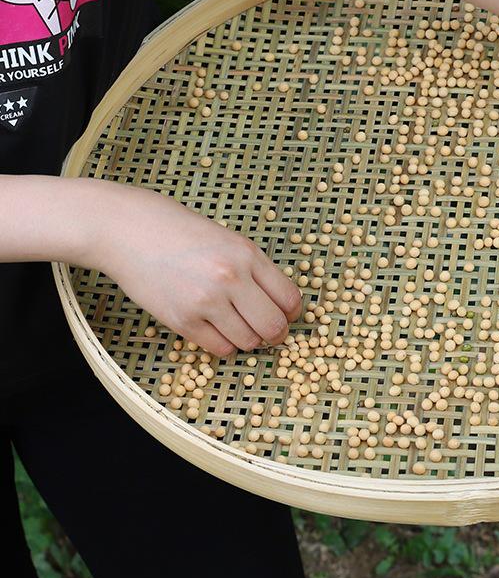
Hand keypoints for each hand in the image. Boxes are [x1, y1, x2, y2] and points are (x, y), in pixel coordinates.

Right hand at [90, 184, 301, 356]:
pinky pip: (219, 348)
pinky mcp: (182, 320)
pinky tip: (215, 329)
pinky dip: (223, 344)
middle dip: (275, 334)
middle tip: (268, 331)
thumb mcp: (228, 240)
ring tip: (235, 325)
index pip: (290, 299)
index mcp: (248, 254)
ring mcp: (206, 301)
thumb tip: (279, 303)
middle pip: (274, 326)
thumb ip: (254, 268)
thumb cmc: (178, 231)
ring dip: (246, 339)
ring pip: (248, 342)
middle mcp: (231, 278)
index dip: (292, 313)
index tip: (285, 316)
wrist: (127, 229)